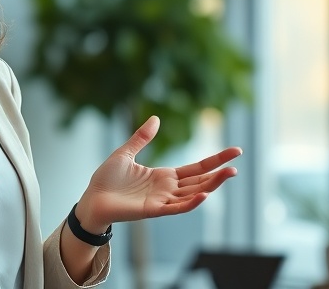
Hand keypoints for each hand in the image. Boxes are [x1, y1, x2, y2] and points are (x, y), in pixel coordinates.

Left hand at [76, 116, 240, 231]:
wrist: (91, 199)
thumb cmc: (106, 180)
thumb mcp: (125, 153)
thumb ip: (141, 138)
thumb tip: (156, 118)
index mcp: (164, 176)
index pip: (196, 168)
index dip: (214, 160)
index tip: (234, 152)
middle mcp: (167, 189)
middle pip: (200, 181)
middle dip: (219, 173)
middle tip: (237, 163)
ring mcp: (162, 200)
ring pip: (194, 193)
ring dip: (212, 186)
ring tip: (229, 174)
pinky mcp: (153, 210)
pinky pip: (176, 207)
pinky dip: (191, 203)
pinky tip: (205, 194)